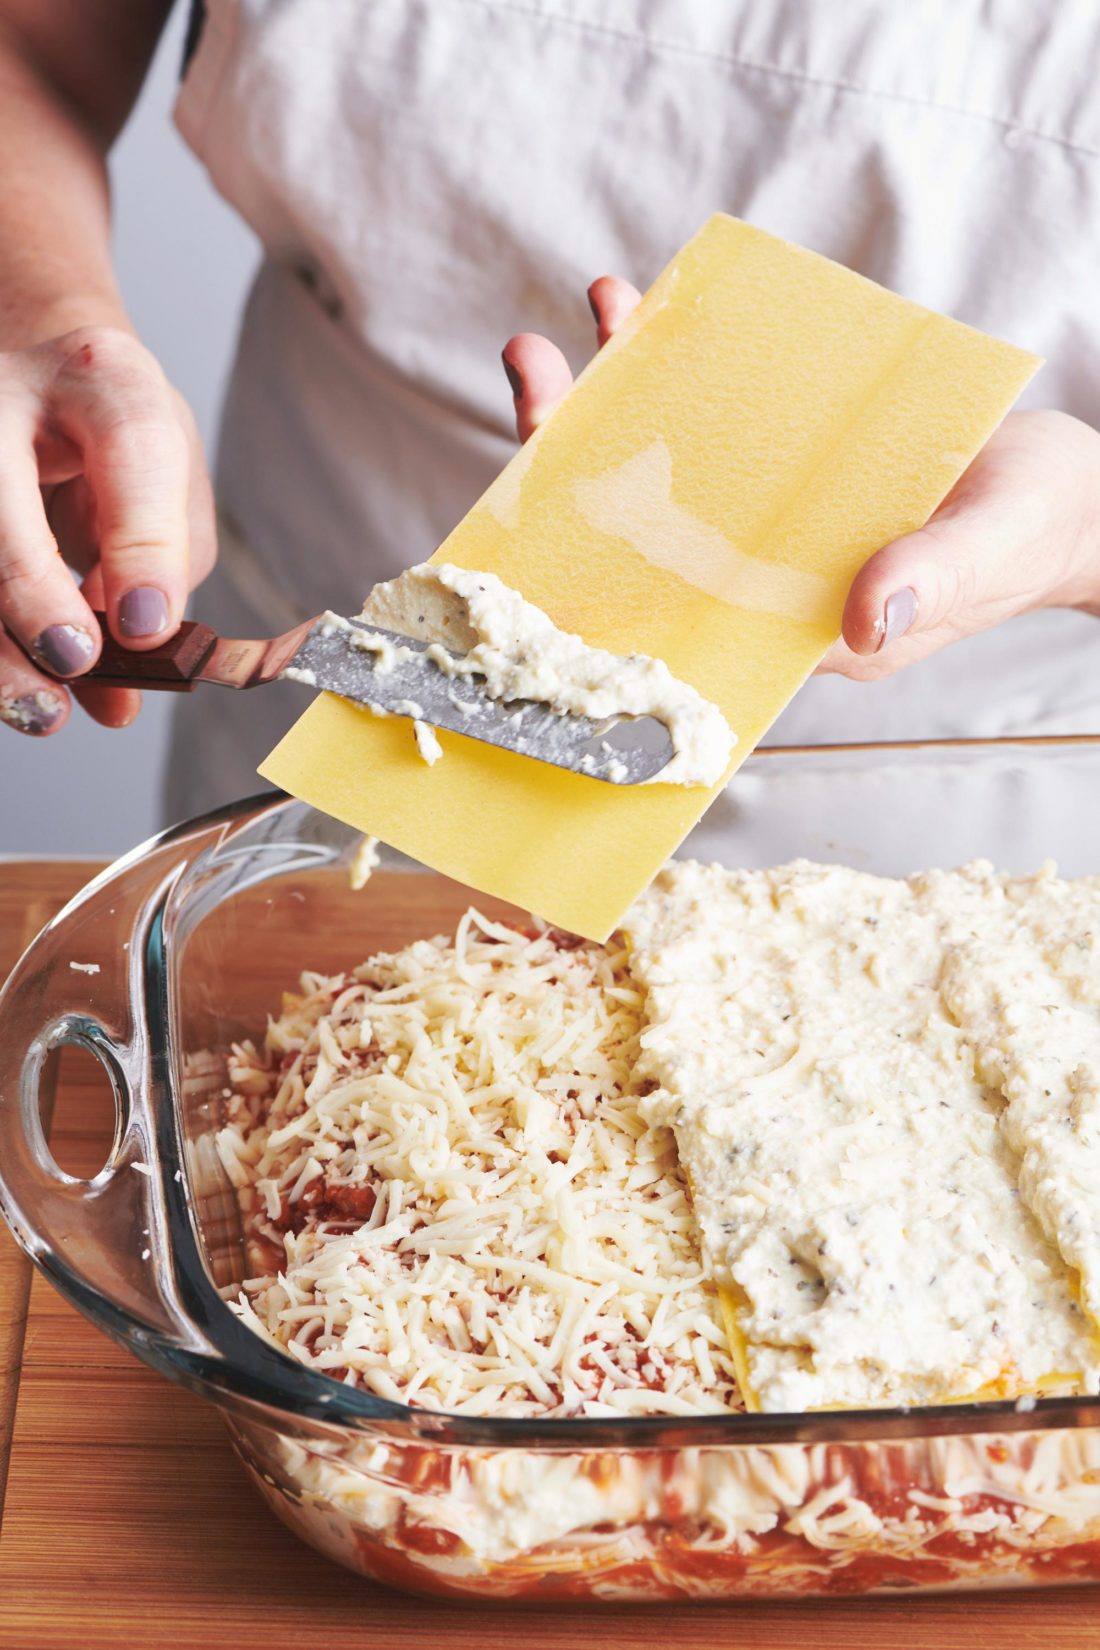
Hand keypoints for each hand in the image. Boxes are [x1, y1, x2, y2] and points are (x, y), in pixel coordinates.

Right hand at [0, 325, 214, 735]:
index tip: (149, 630)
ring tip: (41, 708)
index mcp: (101, 377)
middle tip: (75, 666)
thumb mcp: (167, 481)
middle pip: (4, 504)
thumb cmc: (109, 438)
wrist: (41, 391)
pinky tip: (19, 688)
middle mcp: (7, 393)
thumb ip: (165, 563)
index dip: (143, 544)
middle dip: (36, 600)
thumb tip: (130, 670)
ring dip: (0, 648)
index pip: (130, 443)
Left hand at [501, 279, 1099, 679]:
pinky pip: (710, 426)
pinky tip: (653, 314)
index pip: (669, 610)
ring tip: (603, 310)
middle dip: (576, 460)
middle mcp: (761, 581)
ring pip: (666, 470)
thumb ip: (933, 577)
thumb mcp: (990, 548)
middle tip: (538, 378)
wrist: (1067, 497)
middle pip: (641, 533)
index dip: (595, 565)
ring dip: (616, 396)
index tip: (536, 506)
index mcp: (795, 630)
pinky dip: (676, 370)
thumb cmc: (1034, 531)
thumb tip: (862, 616)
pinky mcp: (784, 469)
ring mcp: (767, 525)